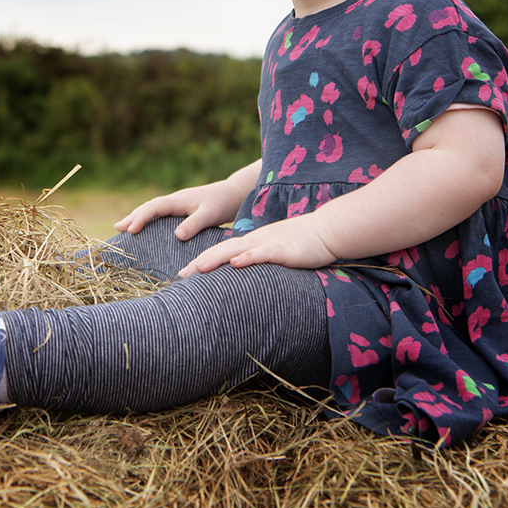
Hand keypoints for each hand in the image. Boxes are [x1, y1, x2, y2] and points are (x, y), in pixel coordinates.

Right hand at [114, 179, 246, 241]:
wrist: (233, 194)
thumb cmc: (222, 203)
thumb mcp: (210, 214)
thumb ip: (194, 224)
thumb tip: (176, 235)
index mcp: (178, 200)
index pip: (154, 207)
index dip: (140, 218)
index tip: (130, 230)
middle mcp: (175, 200)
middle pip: (148, 207)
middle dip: (133, 216)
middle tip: (117, 228)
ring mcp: (177, 204)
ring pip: (153, 209)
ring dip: (138, 217)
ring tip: (124, 227)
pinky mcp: (182, 209)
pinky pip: (160, 213)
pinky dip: (149, 219)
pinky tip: (146, 227)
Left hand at [177, 213, 335, 275]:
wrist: (326, 230)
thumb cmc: (302, 244)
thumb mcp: (275, 252)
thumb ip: (258, 260)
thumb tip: (242, 274)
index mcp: (252, 242)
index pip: (222, 251)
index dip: (202, 261)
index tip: (183, 274)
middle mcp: (255, 241)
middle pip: (222, 250)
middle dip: (200, 263)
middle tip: (180, 276)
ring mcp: (269, 243)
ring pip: (237, 250)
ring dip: (216, 258)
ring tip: (197, 268)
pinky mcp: (284, 250)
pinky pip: (263, 253)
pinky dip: (248, 257)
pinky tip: (236, 263)